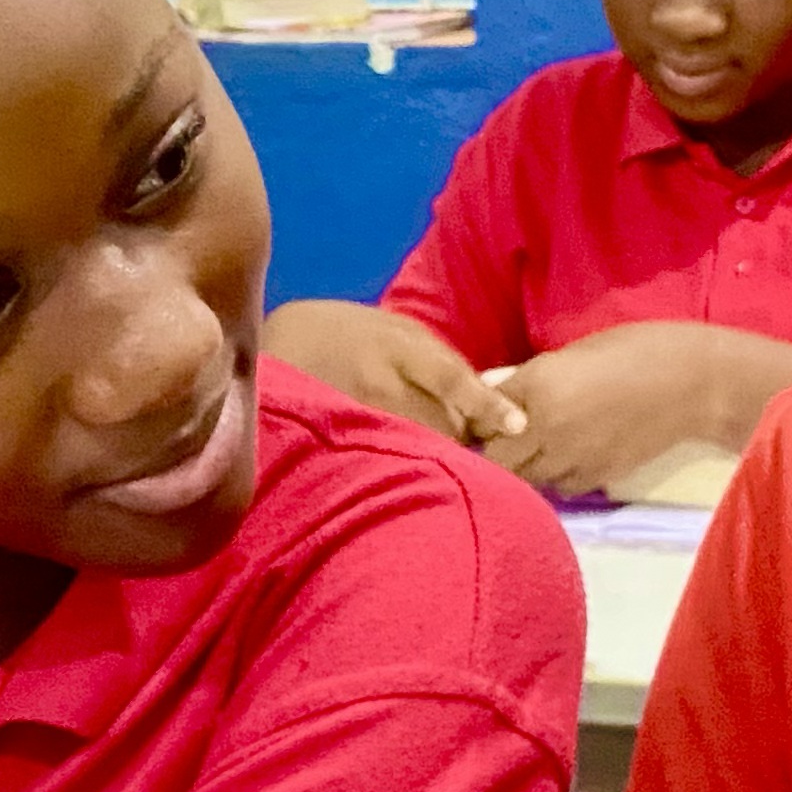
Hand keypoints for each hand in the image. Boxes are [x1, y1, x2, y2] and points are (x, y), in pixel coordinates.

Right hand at [262, 298, 529, 452]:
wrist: (274, 342)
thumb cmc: (344, 330)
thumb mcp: (390, 325)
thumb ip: (434, 358)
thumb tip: (482, 394)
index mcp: (397, 346)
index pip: (451, 377)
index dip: (487, 404)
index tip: (517, 426)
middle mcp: (378, 380)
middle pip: (440, 424)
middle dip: (461, 439)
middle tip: (474, 449)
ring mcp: (354, 412)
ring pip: (414, 447)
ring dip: (432, 456)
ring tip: (432, 458)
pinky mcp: (337, 436)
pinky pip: (382, 460)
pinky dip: (399, 465)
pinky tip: (399, 467)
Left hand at [487, 324, 773, 494]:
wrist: (693, 383)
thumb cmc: (637, 349)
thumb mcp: (577, 351)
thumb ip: (531, 375)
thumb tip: (494, 388)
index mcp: (539, 385)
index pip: (485, 412)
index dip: (480, 416)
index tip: (482, 415)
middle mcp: (546, 426)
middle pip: (495, 457)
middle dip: (495, 450)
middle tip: (505, 439)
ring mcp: (571, 457)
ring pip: (526, 478)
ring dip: (525, 467)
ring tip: (539, 449)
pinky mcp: (597, 478)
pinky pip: (561, 487)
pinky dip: (558, 477)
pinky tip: (569, 459)